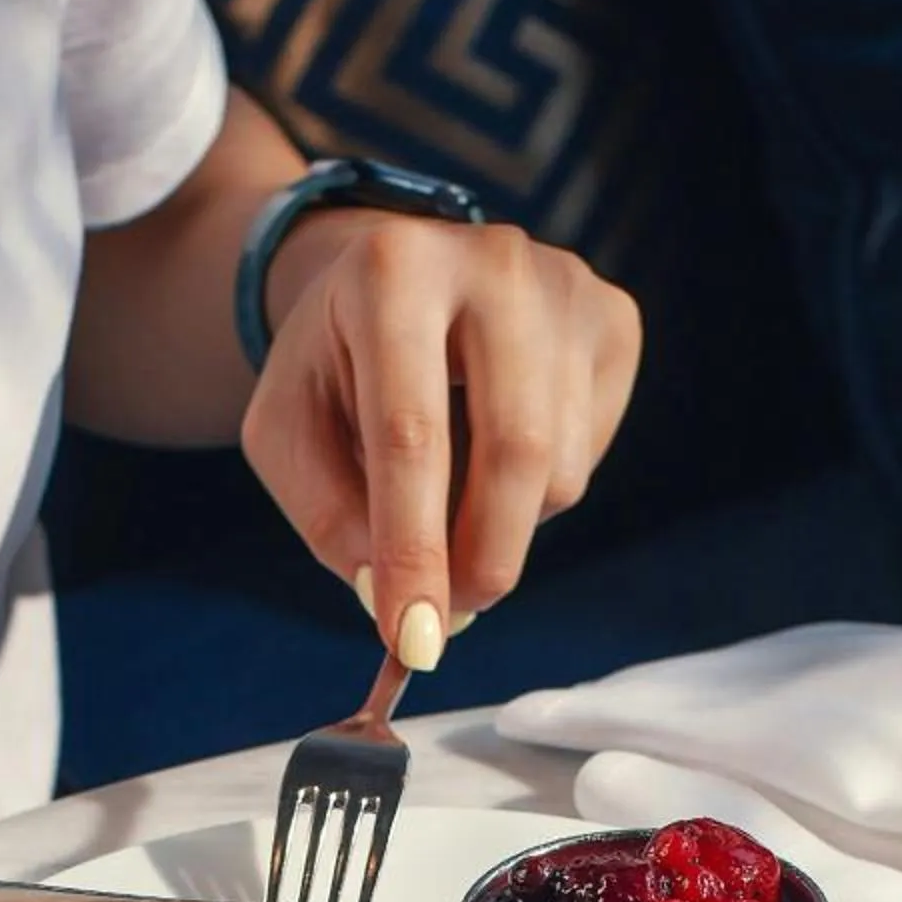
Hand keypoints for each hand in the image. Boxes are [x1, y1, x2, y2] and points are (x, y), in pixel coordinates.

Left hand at [242, 213, 642, 670]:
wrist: (394, 280)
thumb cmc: (332, 365)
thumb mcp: (288, 432)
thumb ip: (329, 516)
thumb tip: (392, 596)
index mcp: (393, 270)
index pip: (411, 433)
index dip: (413, 549)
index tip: (412, 639)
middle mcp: (494, 262)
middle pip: (517, 450)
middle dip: (482, 560)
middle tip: (446, 615)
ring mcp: (566, 286)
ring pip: (561, 470)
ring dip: (503, 527)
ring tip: (449, 498)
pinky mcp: (613, 320)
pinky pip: (592, 455)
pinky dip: (539, 493)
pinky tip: (493, 453)